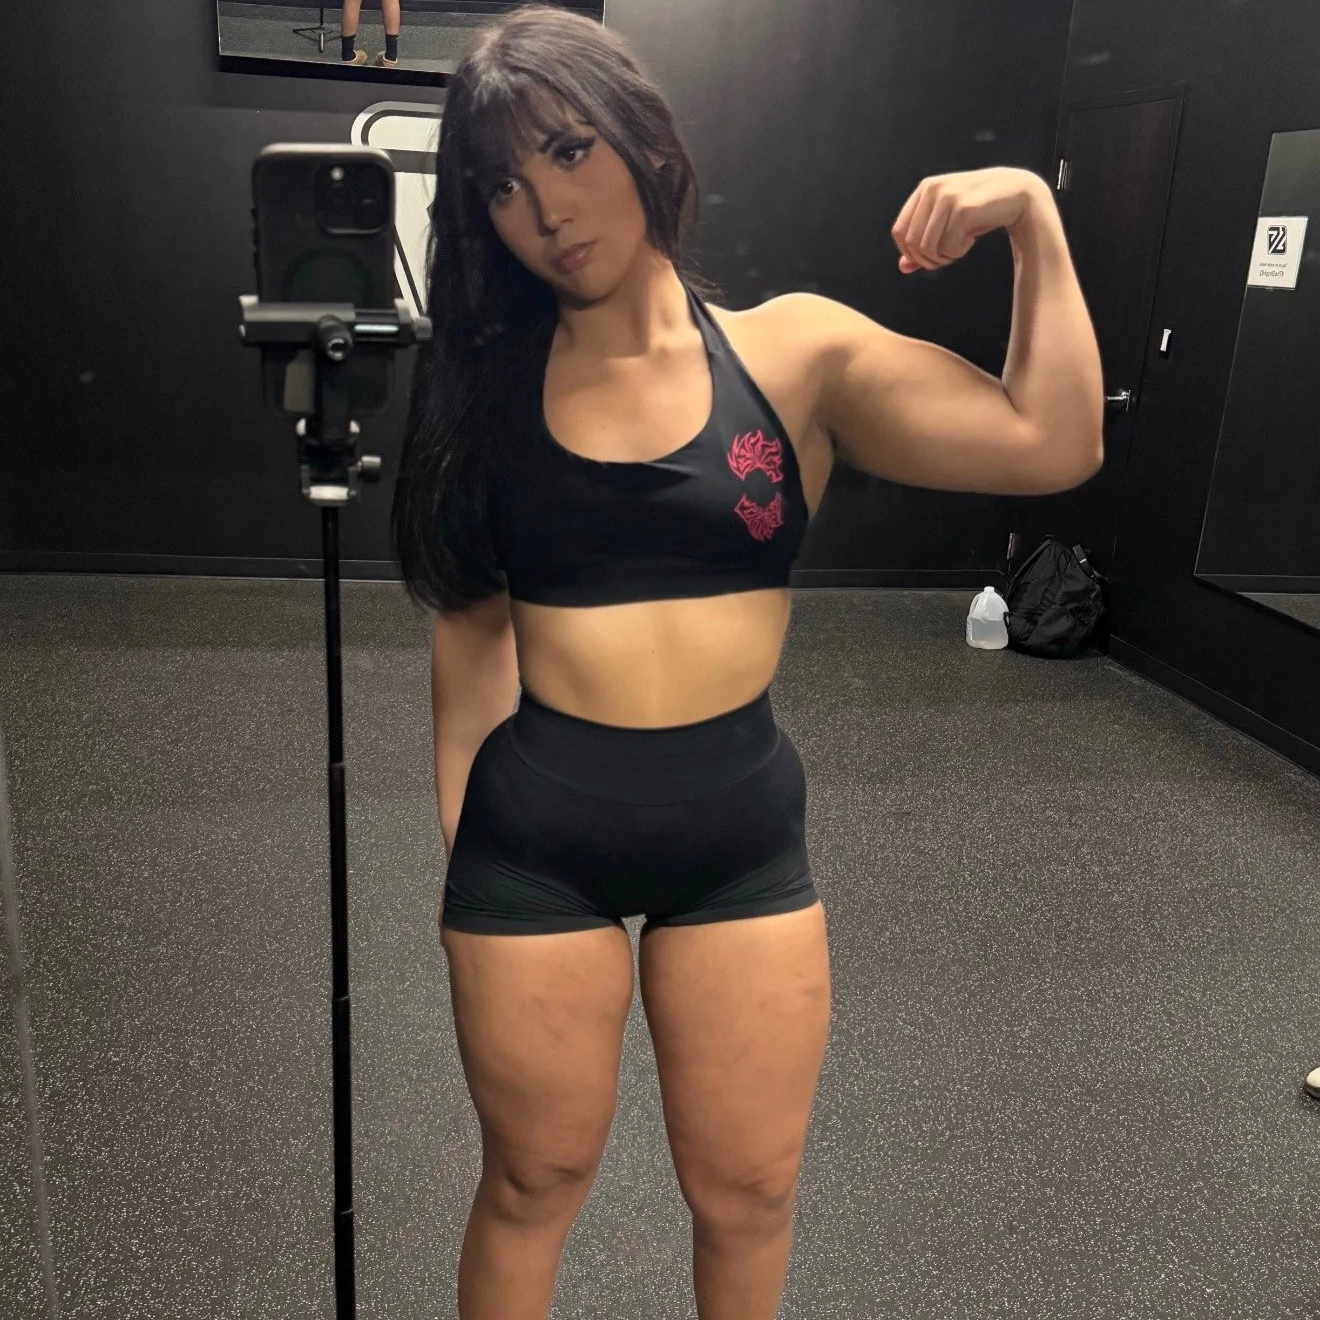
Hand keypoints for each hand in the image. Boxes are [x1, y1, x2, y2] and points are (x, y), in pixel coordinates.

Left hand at [890, 166, 1048, 272]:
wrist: (1018, 193)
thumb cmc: (980, 211)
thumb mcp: (948, 224)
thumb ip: (924, 242)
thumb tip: (902, 267)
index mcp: (924, 189)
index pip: (899, 232)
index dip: (911, 253)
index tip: (931, 256)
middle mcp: (932, 189)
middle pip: (913, 244)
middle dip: (929, 259)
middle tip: (949, 255)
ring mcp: (947, 197)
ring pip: (928, 248)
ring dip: (944, 257)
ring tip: (961, 246)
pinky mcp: (963, 209)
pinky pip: (948, 247)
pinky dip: (958, 252)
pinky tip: (971, 240)